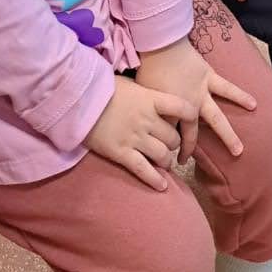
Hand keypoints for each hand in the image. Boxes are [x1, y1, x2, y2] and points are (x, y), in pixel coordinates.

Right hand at [84, 73, 194, 190]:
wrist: (80, 100)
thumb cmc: (104, 88)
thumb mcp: (132, 84)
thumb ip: (147, 94)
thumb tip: (158, 98)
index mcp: (152, 99)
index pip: (183, 109)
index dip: (191, 118)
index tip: (190, 124)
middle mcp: (147, 120)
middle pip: (173, 138)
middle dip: (174, 144)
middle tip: (169, 146)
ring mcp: (134, 137)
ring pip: (162, 155)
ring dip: (166, 161)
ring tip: (164, 163)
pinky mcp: (121, 153)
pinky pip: (143, 170)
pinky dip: (155, 180)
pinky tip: (162, 186)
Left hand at [135, 38, 254, 164]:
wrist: (161, 46)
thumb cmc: (150, 70)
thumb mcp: (147, 97)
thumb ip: (153, 113)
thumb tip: (153, 128)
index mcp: (172, 112)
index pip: (173, 136)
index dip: (176, 148)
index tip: (177, 160)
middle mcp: (189, 107)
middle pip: (194, 134)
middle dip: (194, 150)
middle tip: (190, 166)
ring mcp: (202, 93)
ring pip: (216, 118)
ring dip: (227, 134)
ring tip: (240, 149)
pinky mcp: (210, 77)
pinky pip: (227, 88)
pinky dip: (240, 96)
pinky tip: (254, 103)